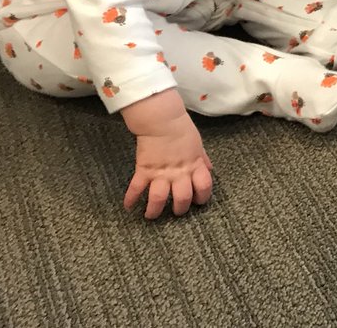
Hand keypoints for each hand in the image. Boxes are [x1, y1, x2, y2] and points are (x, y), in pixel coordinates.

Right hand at [121, 90, 213, 218]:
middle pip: (182, 198)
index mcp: (194, 165)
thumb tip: (209, 169)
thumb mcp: (197, 144)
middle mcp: (179, 173)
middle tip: (176, 212)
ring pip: (159, 199)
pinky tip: (128, 207)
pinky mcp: (144, 170)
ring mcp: (161, 173)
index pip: (204, 187)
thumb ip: (202, 159)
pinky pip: (136, 188)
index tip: (198, 202)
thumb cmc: (182, 129)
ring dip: (154, 211)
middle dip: (180, 210)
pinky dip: (130, 199)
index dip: (203, 197)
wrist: (161, 120)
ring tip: (151, 216)